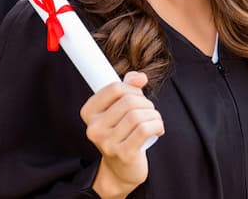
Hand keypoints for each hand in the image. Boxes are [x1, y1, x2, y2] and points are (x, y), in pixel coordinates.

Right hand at [82, 72, 163, 198]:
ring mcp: (107, 143)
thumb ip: (128, 88)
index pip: (114, 88)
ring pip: (138, 115)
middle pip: (128, 101)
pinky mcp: (124, 154)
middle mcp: (94, 128)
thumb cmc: (122, 134)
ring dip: (153, 115)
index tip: (138, 97)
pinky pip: (145, 129)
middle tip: (149, 112)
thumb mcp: (121, 108)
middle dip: (145, 103)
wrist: (121, 169)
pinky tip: (158, 129)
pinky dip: (157, 125)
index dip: (132, 89)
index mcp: (89, 113)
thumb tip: (140, 77)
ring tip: (154, 121)